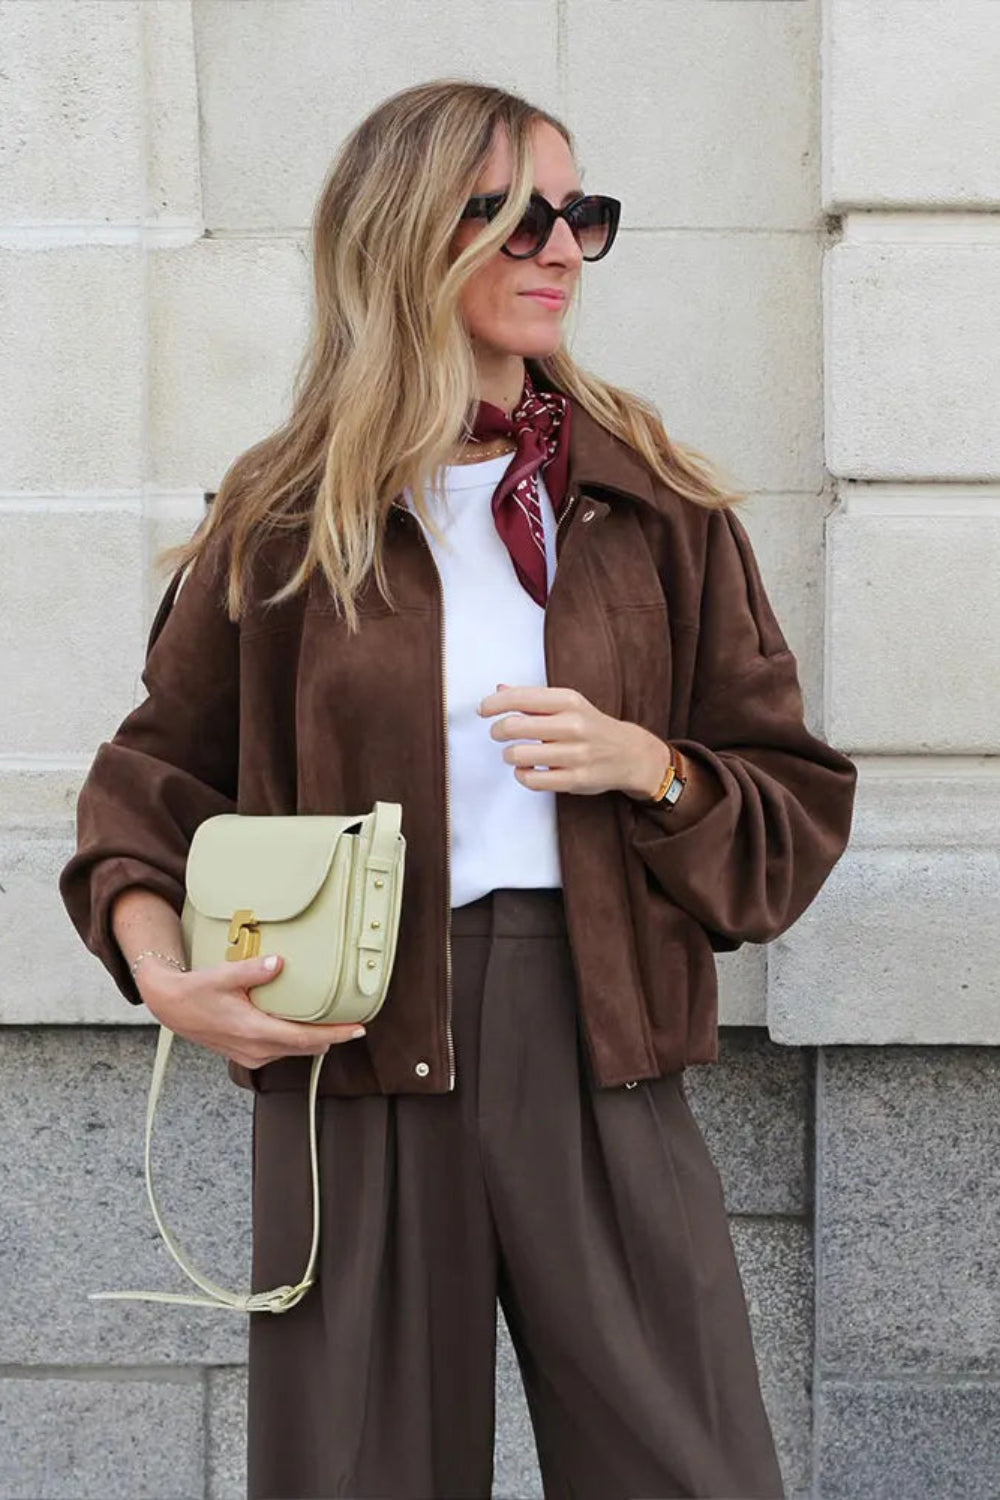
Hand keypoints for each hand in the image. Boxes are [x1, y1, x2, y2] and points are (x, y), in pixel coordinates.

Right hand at [136, 953, 365, 1069]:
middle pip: (305, 1047)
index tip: (357, 1029)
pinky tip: (304, 1026)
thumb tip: (278, 963)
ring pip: (294, 1050)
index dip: (335, 1034)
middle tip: (355, 1024)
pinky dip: (297, 1040)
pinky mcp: (247, 1054)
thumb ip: (252, 971)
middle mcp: (256, 1049)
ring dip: (314, 1039)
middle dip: (332, 1037)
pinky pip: (281, 1050)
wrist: (171, 1007)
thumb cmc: (195, 992)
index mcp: (254, 1031)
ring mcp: (251, 1055)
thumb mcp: (223, 976)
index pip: (305, 1038)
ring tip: (335, 1024)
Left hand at [477, 682, 669, 798]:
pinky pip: (531, 779)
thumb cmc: (592, 726)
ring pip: (518, 755)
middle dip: (497, 731)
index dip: (493, 704)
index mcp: (569, 700)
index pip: (519, 698)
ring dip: (509, 755)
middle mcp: (573, 725)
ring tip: (514, 753)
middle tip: (498, 733)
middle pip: (513, 727)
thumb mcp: (569, 704)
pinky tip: (527, 769)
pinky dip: (522, 775)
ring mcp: (575, 754)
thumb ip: (534, 699)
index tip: (483, 711)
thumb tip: (499, 690)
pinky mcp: (575, 779)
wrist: (630, 753)